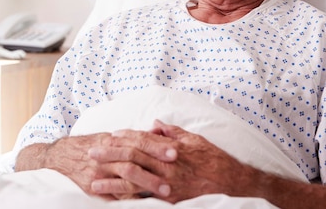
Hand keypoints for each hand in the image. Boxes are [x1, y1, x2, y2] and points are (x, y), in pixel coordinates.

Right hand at [17, 132, 175, 199]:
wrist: (59, 158)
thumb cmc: (88, 146)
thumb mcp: (107, 137)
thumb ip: (129, 138)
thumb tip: (154, 132)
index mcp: (111, 140)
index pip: (138, 141)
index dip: (157, 145)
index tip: (175, 150)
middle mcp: (106, 155)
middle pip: (134, 159)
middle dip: (155, 166)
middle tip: (175, 171)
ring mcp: (99, 173)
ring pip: (126, 179)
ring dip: (147, 185)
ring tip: (164, 192)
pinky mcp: (93, 188)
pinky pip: (115, 195)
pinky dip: (130, 200)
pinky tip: (145, 203)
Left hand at [89, 120, 256, 202]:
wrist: (233, 184)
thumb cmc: (214, 159)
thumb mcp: (194, 139)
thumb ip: (172, 132)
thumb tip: (154, 124)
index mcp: (171, 147)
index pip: (142, 139)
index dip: (124, 137)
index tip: (109, 136)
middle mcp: (167, 164)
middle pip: (132, 157)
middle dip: (110, 154)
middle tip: (92, 152)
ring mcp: (167, 183)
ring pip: (134, 180)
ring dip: (112, 180)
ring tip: (94, 180)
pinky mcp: (169, 199)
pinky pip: (144, 198)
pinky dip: (127, 198)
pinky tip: (113, 200)